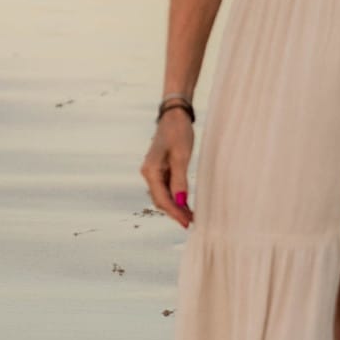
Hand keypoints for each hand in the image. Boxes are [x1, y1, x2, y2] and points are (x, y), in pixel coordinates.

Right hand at [141, 113, 194, 227]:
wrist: (174, 116)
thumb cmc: (178, 132)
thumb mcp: (182, 156)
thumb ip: (180, 180)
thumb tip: (180, 202)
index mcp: (150, 170)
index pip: (162, 199)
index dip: (175, 212)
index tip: (187, 223)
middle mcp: (148, 173)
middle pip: (160, 200)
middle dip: (175, 212)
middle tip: (191, 223)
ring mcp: (153, 171)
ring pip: (162, 195)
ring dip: (175, 206)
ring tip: (190, 216)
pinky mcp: (159, 169)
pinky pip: (166, 188)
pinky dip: (175, 197)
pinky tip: (186, 203)